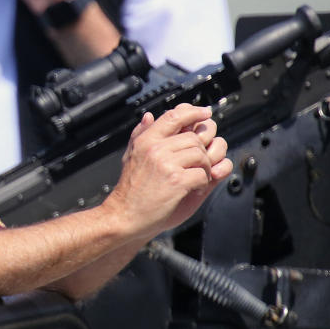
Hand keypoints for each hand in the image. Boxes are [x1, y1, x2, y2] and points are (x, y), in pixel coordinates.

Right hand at [104, 103, 232, 239]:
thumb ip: (141, 134)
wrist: (125, 216)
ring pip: (201, 155)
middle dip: (203, 151)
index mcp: (146, 140)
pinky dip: (203, 183)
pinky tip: (192, 189)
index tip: (204, 113)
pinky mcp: (177, 181)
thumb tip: (149, 116)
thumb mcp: (131, 156)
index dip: (193, 112)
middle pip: (195, 137)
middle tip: (199, 164)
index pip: (174, 116)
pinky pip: (203, 174)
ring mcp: (166, 164)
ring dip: (204, 168)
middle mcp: (155, 148)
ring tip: (195, 178)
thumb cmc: (130, 191)